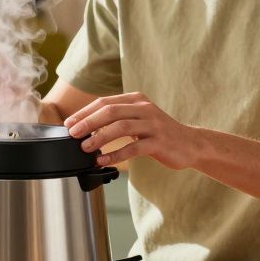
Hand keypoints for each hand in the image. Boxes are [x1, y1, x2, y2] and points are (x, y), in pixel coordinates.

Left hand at [64, 92, 200, 168]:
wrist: (190, 144)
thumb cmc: (160, 134)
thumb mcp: (139, 119)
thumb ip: (118, 119)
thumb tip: (87, 127)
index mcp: (136, 100)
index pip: (104, 103)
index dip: (84, 113)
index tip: (69, 124)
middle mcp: (144, 108)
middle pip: (110, 111)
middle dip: (88, 122)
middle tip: (73, 134)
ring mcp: (153, 124)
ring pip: (120, 127)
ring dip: (99, 138)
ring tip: (85, 148)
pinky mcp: (159, 142)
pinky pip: (133, 147)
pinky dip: (115, 154)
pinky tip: (103, 160)